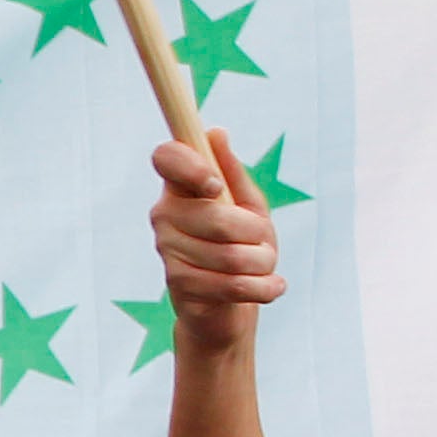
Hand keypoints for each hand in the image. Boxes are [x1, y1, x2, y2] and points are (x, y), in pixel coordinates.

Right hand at [150, 130, 284, 317]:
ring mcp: (167, 251)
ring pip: (229, 255)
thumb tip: (215, 132)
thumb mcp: (246, 205)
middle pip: (217, 218)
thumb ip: (232, 173)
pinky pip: (230, 284)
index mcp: (181, 188)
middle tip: (263, 242)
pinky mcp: (178, 285)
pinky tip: (272, 287)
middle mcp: (164, 216)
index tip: (215, 186)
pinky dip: (263, 288)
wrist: (226, 304)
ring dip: (263, 263)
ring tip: (266, 268)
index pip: (166, 158)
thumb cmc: (239, 245)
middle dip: (257, 233)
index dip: (190, 166)